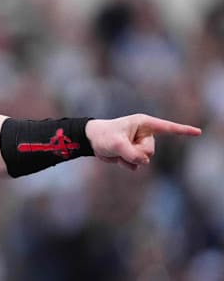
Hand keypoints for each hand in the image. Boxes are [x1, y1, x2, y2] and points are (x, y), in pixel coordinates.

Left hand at [85, 114, 201, 170]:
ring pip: (144, 160)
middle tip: (121, 146)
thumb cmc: (104, 135)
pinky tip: (117, 157)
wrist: (92, 141)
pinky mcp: (135, 154)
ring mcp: (140, 145)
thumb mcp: (116, 143)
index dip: (183, 130)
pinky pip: (136, 166)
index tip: (198, 132)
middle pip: (150, 151)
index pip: (167, 128)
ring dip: (129, 159)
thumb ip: (132, 153)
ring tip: (118, 150)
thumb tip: (144, 162)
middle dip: (135, 152)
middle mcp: (145, 134)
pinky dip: (126, 164)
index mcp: (144, 124)